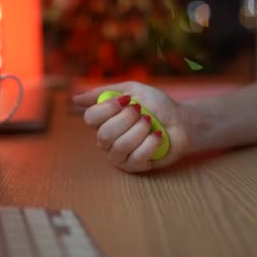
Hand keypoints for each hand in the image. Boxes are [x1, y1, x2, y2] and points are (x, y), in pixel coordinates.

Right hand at [73, 82, 190, 172]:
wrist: (181, 121)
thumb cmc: (157, 105)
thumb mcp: (132, 90)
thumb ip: (104, 93)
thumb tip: (75, 98)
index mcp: (103, 120)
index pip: (90, 118)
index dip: (108, 109)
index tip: (127, 101)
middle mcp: (107, 140)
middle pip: (104, 134)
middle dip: (128, 120)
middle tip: (142, 112)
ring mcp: (120, 155)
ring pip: (120, 146)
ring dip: (140, 131)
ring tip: (151, 123)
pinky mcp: (135, 166)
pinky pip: (137, 157)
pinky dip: (151, 143)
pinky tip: (158, 136)